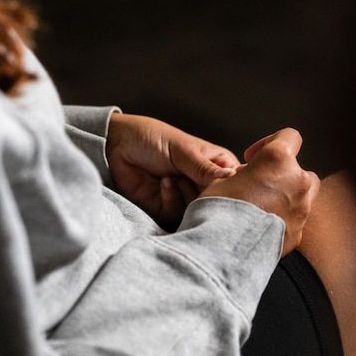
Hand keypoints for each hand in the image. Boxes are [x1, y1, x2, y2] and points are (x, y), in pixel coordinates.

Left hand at [106, 113, 239, 229]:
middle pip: (219, 204)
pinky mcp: (165, 210)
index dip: (234, 189)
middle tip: (195, 183)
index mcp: (217, 166)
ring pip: (199, 213)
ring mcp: (185, 198)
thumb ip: (205, 168)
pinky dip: (172, 201)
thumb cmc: (154, 138)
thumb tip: (230, 178)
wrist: (118, 145)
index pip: (236, 184)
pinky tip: (165, 183)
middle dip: (208, 197)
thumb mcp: (183, 149)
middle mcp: (204, 185)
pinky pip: (177, 217)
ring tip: (175, 176)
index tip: (224, 186)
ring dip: (187, 196)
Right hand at [198, 127, 318, 254]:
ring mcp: (302, 210)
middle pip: (300, 169)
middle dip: (280, 175)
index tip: (252, 157)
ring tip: (259, 206)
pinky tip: (259, 226)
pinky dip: (281, 220)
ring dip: (285, 197)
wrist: (224, 249)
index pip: (290, 136)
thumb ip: (240, 175)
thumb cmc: (219, 209)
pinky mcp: (298, 233)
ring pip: (303, 196)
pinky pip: (293, 220)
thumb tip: (243, 179)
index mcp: (277, 161)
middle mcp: (296, 182)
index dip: (269, 142)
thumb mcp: (220, 181)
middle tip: (256, 184)